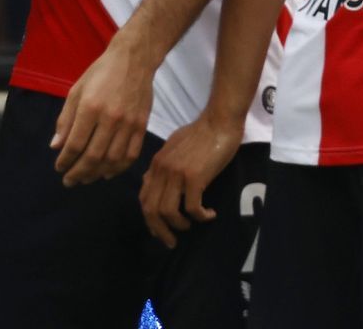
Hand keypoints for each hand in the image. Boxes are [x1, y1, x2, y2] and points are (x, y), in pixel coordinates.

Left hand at [50, 35, 153, 185]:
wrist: (134, 59)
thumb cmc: (101, 73)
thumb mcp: (76, 91)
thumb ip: (66, 120)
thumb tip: (56, 147)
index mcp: (90, 108)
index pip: (75, 144)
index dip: (65, 161)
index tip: (59, 168)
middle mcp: (110, 118)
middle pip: (93, 156)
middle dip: (78, 173)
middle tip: (69, 181)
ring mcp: (128, 123)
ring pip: (112, 160)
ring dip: (97, 174)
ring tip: (86, 179)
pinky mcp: (142, 125)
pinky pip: (131, 154)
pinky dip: (119, 168)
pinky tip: (108, 173)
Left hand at [140, 110, 240, 247]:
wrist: (219, 121)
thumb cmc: (201, 132)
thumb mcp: (174, 146)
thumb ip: (163, 164)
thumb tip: (154, 179)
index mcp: (156, 164)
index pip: (144, 198)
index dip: (150, 219)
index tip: (159, 230)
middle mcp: (161, 170)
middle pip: (151, 210)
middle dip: (160, 231)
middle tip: (171, 242)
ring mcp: (177, 174)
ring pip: (168, 212)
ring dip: (179, 225)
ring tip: (191, 226)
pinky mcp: (194, 177)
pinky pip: (192, 207)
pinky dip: (200, 216)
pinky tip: (210, 214)